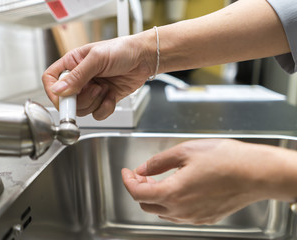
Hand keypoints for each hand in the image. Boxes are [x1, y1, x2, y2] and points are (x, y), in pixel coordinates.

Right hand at [42, 33, 154, 119]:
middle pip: (67, 100)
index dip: (54, 92)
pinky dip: (105, 108)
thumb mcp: (97, 58)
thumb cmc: (123, 50)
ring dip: (95, 102)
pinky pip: (97, 113)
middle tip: (96, 88)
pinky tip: (111, 95)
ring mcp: (91, 90)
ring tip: (106, 88)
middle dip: (82, 99)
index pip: (51, 80)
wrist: (145, 58)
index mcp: (73, 64)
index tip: (65, 98)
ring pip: (82, 109)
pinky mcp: (103, 99)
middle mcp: (80, 78)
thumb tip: (59, 89)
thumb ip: (77, 75)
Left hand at [121, 139, 296, 224]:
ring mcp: (193, 217)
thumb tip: (143, 168)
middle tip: (141, 174)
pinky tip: (176, 188)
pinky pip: (178, 215)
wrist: (256, 173)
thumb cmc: (225, 160)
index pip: (137, 192)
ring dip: (154, 195)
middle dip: (139, 188)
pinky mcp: (205, 218)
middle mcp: (180, 211)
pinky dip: (170, 202)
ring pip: (162, 211)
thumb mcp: (185, 152)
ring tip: (157, 179)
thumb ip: (158, 162)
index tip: (126, 171)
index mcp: (172, 193)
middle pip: (146, 204)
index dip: (127, 181)